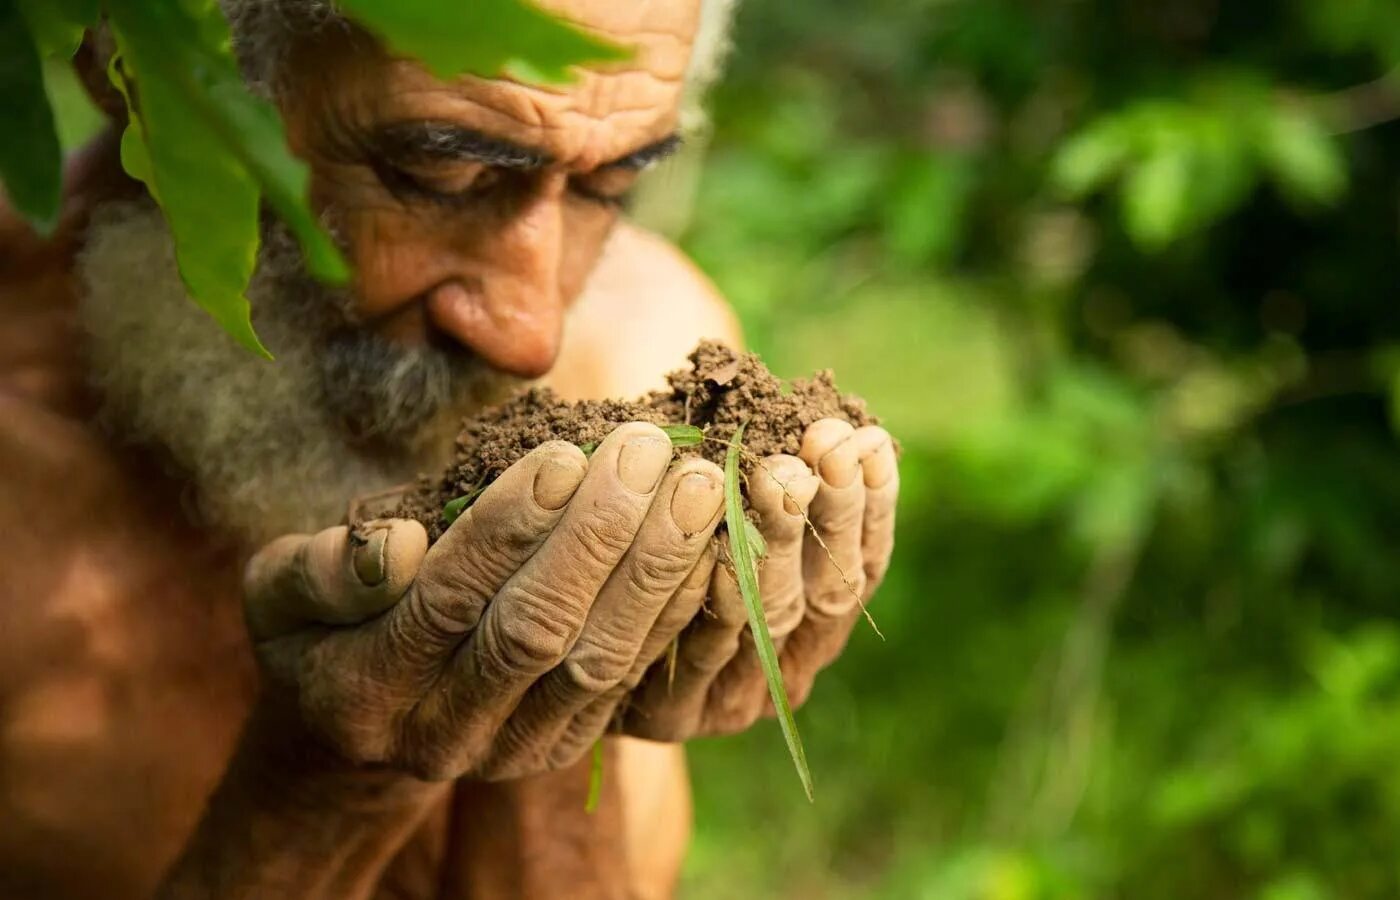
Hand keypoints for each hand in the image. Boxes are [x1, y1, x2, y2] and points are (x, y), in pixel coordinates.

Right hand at [244, 423, 727, 780]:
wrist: (356, 730)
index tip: (565, 452)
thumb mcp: (280, 593)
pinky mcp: (566, 745)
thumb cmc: (321, 630)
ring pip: (599, 662)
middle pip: (538, 633)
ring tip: (699, 486)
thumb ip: (320, 570)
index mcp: (364, 690)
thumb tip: (398, 546)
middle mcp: (443, 735)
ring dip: (656, 571)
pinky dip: (678, 614)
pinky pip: (633, 682)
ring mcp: (513, 750)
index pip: (449, 602)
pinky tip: (712, 547)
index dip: (508, 527)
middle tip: (650, 450)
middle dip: (601, 536)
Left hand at [617, 419, 897, 740]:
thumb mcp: (724, 503)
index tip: (868, 440)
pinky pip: (702, 650)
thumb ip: (776, 477)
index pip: (862, 564)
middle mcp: (784, 670)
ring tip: (778, 472)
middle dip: (828, 512)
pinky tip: (718, 547)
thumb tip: (854, 427)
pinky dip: (715, 595)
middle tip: (826, 447)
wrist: (565, 632)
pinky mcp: (673, 714)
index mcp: (814, 624)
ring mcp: (732, 699)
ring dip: (776, 539)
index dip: (872, 505)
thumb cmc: (657, 535)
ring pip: (770, 618)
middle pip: (823, 592)